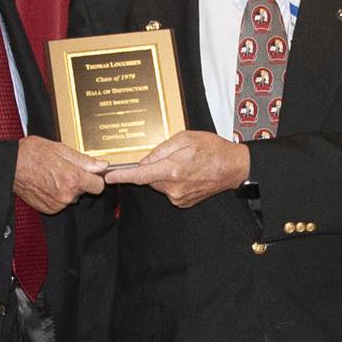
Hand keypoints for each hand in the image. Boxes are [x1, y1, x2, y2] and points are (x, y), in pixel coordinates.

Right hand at [14, 136, 106, 213]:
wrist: (11, 165)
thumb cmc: (32, 154)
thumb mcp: (61, 150)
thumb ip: (84, 161)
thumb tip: (102, 165)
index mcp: (73, 178)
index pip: (98, 186)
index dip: (95, 178)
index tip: (91, 174)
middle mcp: (66, 194)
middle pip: (84, 191)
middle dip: (78, 181)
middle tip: (64, 169)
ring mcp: (57, 203)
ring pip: (71, 197)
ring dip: (66, 189)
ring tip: (53, 176)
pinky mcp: (48, 209)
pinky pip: (60, 203)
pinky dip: (56, 196)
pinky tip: (47, 184)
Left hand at [104, 132, 249, 207]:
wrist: (233, 168)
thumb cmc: (212, 149)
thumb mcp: (185, 138)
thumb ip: (161, 149)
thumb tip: (145, 160)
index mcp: (172, 169)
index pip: (140, 175)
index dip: (122, 176)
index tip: (109, 177)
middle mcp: (173, 187)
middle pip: (149, 179)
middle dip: (153, 168)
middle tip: (172, 156)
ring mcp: (179, 197)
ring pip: (159, 184)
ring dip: (164, 174)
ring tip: (184, 164)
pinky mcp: (183, 202)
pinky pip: (169, 190)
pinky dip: (173, 182)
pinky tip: (188, 174)